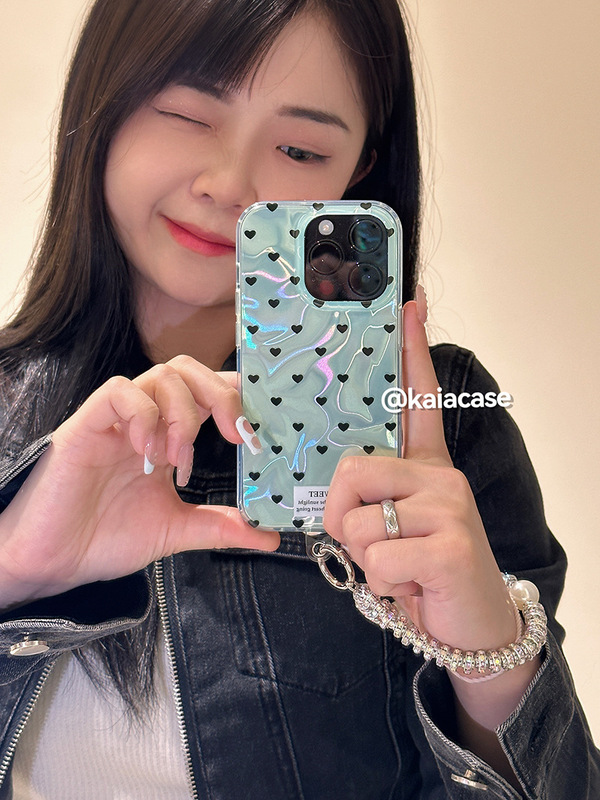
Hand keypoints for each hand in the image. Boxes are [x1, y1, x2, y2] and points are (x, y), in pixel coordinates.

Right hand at [0, 356, 278, 608]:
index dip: (237, 398)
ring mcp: (117, 420)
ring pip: (161, 375)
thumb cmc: (106, 538)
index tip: (256, 433)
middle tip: (234, 436)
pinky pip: (120, 392)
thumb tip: (269, 537)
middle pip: (189, 370)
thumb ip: (220, 526)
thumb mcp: (176, 530)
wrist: (54, 561)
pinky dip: (144, 415)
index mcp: (168, 437)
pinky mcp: (87, 425)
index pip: (207, 391)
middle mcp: (145, 420)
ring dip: (183, 414)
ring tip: (178, 460)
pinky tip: (147, 452)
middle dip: (220, 395)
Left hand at [323, 299, 515, 653]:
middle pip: (351, 472)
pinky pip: (378, 558)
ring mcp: (450, 507)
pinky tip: (412, 587)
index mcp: (426, 466)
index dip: (411, 351)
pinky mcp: (451, 546)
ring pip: (359, 522)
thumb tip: (336, 487)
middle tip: (369, 543)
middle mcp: (441, 476)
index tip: (407, 304)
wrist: (473, 625)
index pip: (418, 400)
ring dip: (365, 558)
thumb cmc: (423, 568)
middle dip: (340, 518)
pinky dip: (383, 584)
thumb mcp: (396, 525)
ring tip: (398, 568)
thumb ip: (372, 498)